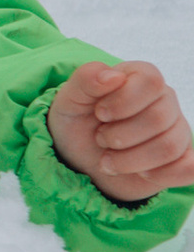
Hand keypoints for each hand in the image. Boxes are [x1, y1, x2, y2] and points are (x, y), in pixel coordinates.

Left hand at [46, 59, 193, 204]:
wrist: (79, 159)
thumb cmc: (78, 122)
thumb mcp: (70, 99)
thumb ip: (86, 79)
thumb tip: (113, 76)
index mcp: (142, 78)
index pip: (151, 81)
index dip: (122, 101)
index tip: (99, 114)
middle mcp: (165, 101)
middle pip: (158, 118)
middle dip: (119, 136)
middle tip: (100, 139)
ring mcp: (176, 130)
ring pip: (169, 147)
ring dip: (129, 160)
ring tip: (108, 160)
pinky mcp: (180, 160)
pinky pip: (188, 169)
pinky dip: (160, 175)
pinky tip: (139, 173)